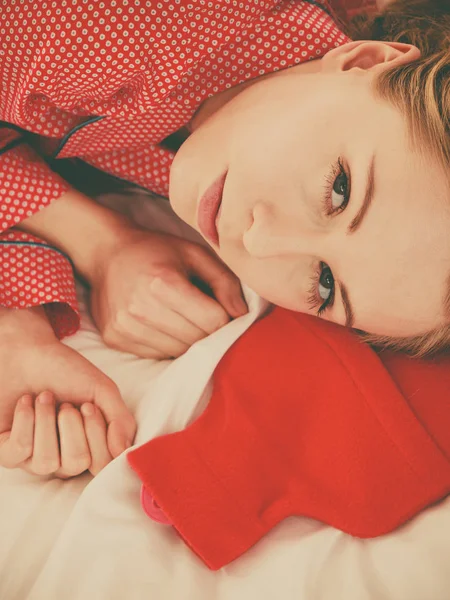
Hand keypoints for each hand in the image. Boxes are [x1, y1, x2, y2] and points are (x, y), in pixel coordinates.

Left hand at [0, 307, 135, 474]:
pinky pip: (19, 452)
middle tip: (66, 404)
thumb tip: (123, 452)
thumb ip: (120, 420)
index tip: (89, 406)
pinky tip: (26, 403)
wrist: (27, 351)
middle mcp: (62, 456)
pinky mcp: (7, 451)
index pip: (102, 464)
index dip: (97, 436)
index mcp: (89, 444)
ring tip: (44, 397)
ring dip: (46, 421)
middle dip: (71, 427)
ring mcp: (33, 457)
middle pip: (76, 464)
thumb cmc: (65, 370)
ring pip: (46, 462)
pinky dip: (25, 421)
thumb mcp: (102, 390)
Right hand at [18, 188, 247, 358]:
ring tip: (183, 317)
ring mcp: (125, 326)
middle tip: (205, 313)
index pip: (213, 321)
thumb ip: (225, 282)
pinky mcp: (115, 338)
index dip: (226, 318)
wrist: (107, 253)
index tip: (223, 309)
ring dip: (189, 340)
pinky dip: (168, 344)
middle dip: (210, 331)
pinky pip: (157, 355)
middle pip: (197, 339)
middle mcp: (140, 308)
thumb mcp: (195, 254)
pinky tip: (163, 323)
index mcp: (163, 282)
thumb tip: (243, 314)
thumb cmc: (157, 251)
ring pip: (179, 352)